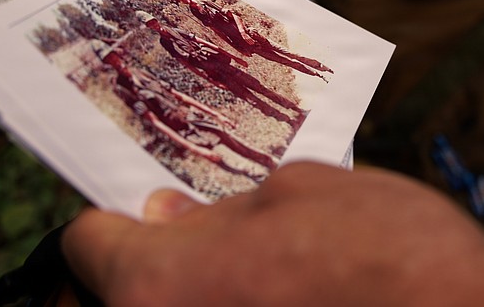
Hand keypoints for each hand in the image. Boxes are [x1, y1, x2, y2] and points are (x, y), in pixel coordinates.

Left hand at [62, 162, 483, 306]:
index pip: (89, 243)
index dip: (120, 214)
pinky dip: (237, 306)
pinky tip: (287, 293)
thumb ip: (224, 206)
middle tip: (211, 227)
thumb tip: (176, 215)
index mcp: (162, 283)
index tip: (147, 204)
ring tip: (264, 266)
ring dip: (203, 286)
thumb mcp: (303, 189)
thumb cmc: (394, 256)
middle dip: (159, 256)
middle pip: (120, 292)